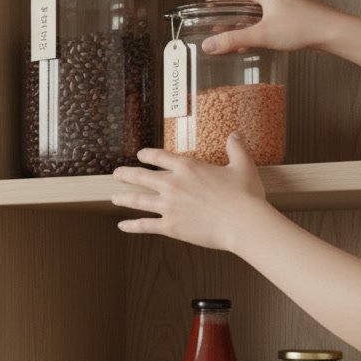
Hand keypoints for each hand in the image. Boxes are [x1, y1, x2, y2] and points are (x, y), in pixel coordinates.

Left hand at [111, 135, 273, 250]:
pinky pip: (144, 225)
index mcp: (188, 167)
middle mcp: (173, 184)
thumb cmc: (245, 195)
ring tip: (114, 197)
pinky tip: (121, 225)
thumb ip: (236, 148)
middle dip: (126, 174)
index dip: (147, 155)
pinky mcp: (169, 226)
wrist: (242, 222)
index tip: (140, 155)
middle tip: (116, 174)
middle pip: (141, 177)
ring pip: (138, 200)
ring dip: (124, 198)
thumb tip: (234, 134)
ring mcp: (168, 206)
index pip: (159, 156)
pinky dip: (131, 226)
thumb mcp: (243, 166)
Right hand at [201, 0, 345, 54]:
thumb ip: (232, 40)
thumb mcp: (261, 35)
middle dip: (229, 12)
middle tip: (216, 23)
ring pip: (258, 7)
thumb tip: (208, 45)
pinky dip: (257, 24)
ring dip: (243, 20)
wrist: (333, 32)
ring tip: (232, 33)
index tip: (205, 7)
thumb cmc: (302, 28)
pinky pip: (269, 14)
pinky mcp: (294, 9)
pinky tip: (255, 38)